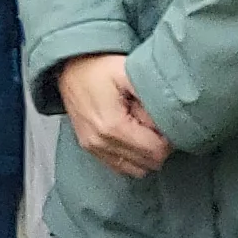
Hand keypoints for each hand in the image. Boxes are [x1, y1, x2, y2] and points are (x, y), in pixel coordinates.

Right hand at [56, 54, 171, 178]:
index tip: (165, 121)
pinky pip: (121, 167)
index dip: (168, 139)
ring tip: (142, 128)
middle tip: (153, 122)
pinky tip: (132, 137)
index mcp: (113, 126)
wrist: (68, 67)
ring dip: (146, 153)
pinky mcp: (90, 149)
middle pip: (149, 162)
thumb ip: (151, 97)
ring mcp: (93, 148)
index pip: (156, 151)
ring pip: (136, 169)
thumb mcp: (129, 73)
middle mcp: (101, 142)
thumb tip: (169, 121)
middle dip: (158, 146)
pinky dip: (133, 157)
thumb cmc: (99, 67)